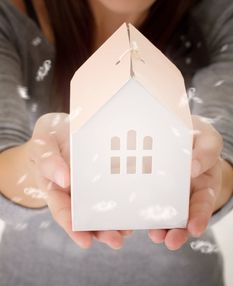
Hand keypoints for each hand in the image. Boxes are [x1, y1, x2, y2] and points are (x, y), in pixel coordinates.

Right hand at [29, 113, 131, 248]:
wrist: (63, 125)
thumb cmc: (49, 137)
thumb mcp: (42, 145)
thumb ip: (48, 162)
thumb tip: (64, 180)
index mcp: (56, 189)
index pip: (63, 212)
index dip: (73, 228)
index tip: (85, 242)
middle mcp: (75, 192)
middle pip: (87, 216)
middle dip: (101, 231)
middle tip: (116, 241)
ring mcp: (92, 184)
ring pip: (103, 207)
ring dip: (116, 221)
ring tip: (128, 231)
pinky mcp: (107, 174)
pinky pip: (115, 188)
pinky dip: (124, 200)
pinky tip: (135, 207)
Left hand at [148, 114, 222, 249]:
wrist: (179, 132)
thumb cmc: (197, 138)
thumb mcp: (208, 140)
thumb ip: (206, 152)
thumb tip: (193, 168)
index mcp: (203, 185)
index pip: (203, 204)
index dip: (200, 217)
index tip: (194, 228)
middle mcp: (184, 194)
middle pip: (182, 218)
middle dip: (177, 232)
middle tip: (170, 241)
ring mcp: (165, 192)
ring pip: (162, 214)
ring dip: (158, 227)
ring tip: (153, 235)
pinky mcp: (147, 187)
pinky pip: (143, 200)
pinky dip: (139, 211)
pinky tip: (132, 218)